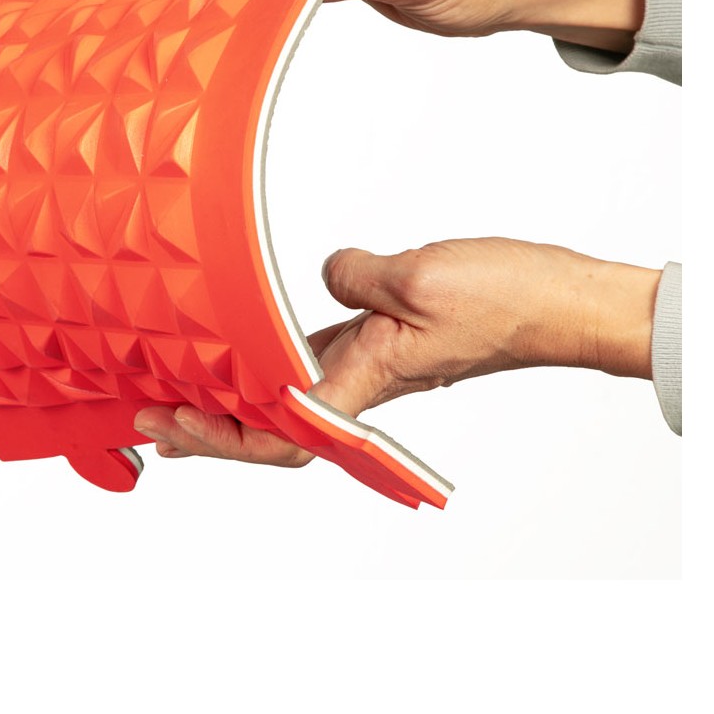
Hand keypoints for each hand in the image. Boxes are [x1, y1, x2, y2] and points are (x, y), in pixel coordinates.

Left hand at [132, 238, 659, 467]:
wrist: (561, 303)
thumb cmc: (507, 301)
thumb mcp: (419, 279)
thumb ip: (356, 278)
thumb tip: (323, 276)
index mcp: (365, 380)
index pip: (283, 433)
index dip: (225, 437)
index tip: (179, 419)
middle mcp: (362, 382)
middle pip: (270, 424)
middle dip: (208, 427)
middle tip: (152, 420)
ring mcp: (370, 364)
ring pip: (285, 394)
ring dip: (232, 396)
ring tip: (181, 392)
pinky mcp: (380, 340)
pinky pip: (311, 359)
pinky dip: (269, 359)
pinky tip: (245, 345)